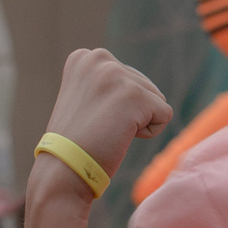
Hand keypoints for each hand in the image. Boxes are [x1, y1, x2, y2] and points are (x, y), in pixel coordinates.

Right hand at [34, 49, 170, 202]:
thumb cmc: (75, 141)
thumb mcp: (83, 97)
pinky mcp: (135, 95)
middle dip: (129, 112)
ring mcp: (116, 75)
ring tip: (107, 130)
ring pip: (156, 99)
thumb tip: (133, 84)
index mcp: (84, 57)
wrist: (62, 170)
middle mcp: (99, 58)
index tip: (90, 116)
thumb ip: (104, 82)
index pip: (127, 77)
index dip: (115, 104)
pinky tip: (120, 137)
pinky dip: (149, 132)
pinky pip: (164, 115)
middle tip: (99, 126)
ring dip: (138, 121)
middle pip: (144, 86)